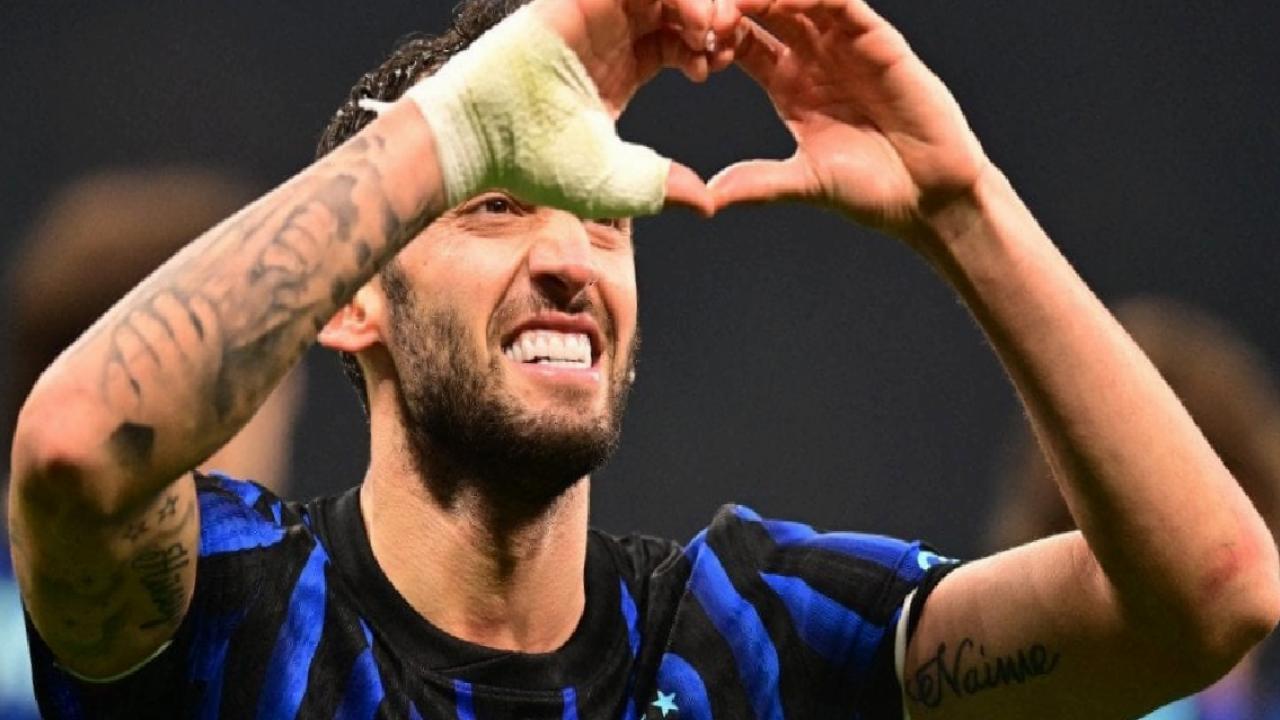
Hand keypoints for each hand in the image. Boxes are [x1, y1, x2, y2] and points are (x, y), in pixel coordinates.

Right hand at [530, 0, 744, 212]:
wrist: (481, 137)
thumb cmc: (534, 162)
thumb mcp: (614, 180)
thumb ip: (661, 186)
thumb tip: (708, 204)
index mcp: (621, 70)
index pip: (677, 40)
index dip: (706, 46)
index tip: (719, 64)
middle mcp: (611, 36)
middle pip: (675, 6)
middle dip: (709, 16)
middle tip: (726, 39)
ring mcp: (595, 12)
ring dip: (695, 1)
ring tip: (711, 30)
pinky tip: (692, 22)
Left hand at [709, 0, 990, 238]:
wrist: (928, 196)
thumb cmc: (872, 191)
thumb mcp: (804, 182)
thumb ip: (758, 183)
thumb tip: (708, 197)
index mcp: (788, 87)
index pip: (744, 43)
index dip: (715, 35)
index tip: (682, 36)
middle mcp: (814, 59)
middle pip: (766, 11)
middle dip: (734, 5)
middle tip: (699, 7)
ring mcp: (847, 47)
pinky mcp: (879, 41)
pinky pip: (843, 4)